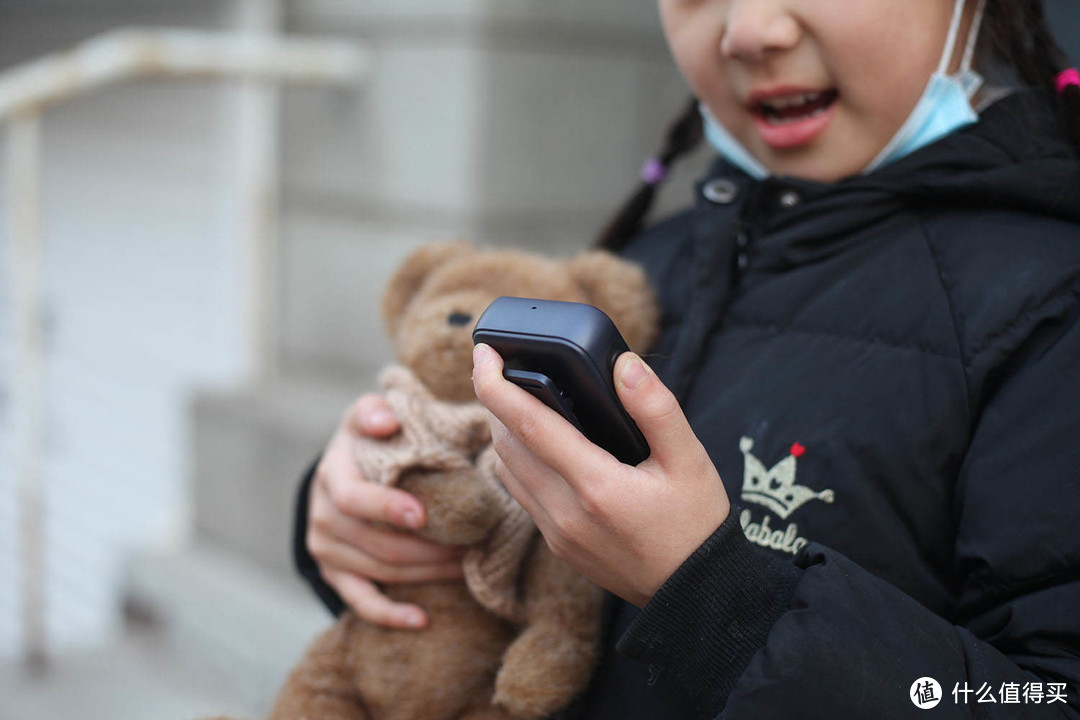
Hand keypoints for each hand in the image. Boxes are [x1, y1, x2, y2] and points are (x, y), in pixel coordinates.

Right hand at [308, 393, 465, 628]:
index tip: (423, 515)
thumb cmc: (368, 441)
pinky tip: (420, 618)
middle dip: (428, 546)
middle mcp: (323, 515)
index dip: (386, 507)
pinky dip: (390, 613)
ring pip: (380, 570)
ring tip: (466, 563)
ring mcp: (326, 548)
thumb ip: (373, 411)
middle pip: (377, 542)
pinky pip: (360, 601)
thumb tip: (384, 421)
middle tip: (471, 541)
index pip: (353, 498)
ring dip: (426, 571)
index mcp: (333, 474)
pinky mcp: (333, 573)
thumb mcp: (366, 416)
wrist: (340, 472)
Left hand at [471, 343, 729, 606]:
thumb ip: (656, 408)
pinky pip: (520, 493)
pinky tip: (538, 443)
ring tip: (519, 399)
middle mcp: (565, 512)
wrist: (694, 593)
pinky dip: (517, 461)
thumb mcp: (689, 460)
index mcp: (596, 486)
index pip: (529, 425)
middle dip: (497, 401)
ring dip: (504, 432)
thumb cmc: (696, 523)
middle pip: (506, 444)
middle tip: (504, 366)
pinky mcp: (557, 544)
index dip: (496, 385)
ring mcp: (557, 532)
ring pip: (506, 469)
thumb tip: (623, 365)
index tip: (483, 352)